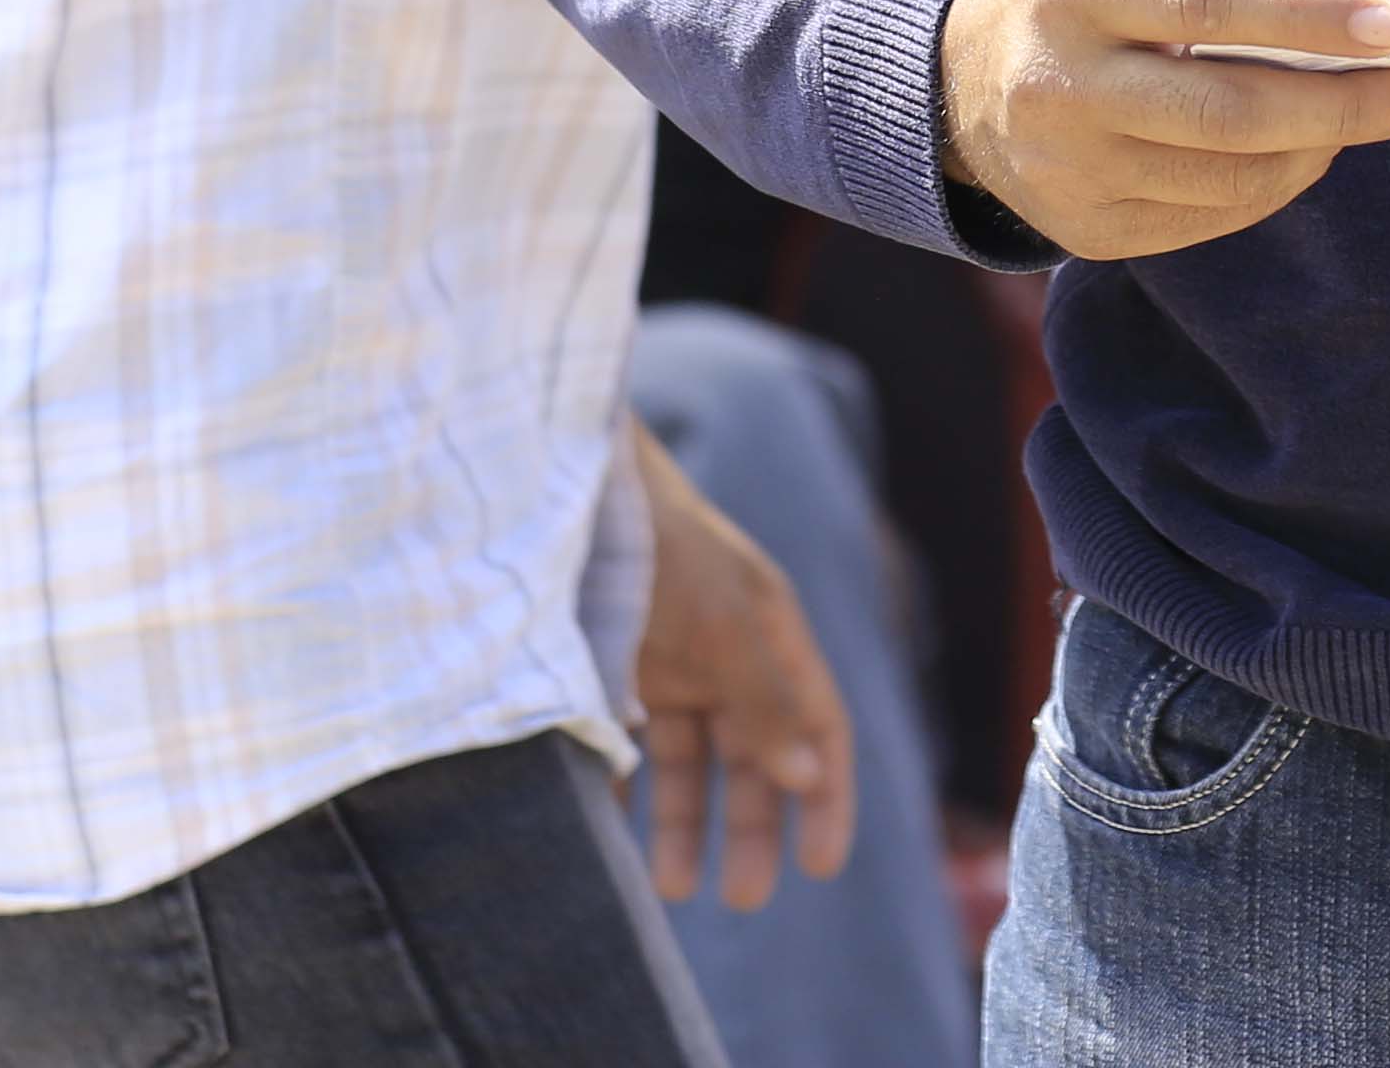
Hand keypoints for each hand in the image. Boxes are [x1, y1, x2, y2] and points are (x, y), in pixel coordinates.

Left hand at [625, 419, 856, 911]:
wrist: (563, 489)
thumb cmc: (658, 543)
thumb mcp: (720, 621)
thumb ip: (762, 697)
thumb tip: (808, 775)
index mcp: (770, 636)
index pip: (818, 726)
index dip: (826, 793)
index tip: (821, 865)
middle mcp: (725, 657)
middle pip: (754, 759)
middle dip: (752, 828)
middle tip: (745, 900)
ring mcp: (665, 666)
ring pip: (686, 765)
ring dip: (682, 825)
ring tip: (666, 889)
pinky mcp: (607, 673)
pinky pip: (623, 751)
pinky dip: (622, 793)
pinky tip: (607, 836)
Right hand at [932, 0, 1389, 259]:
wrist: (962, 71)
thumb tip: (1342, 10)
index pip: (1204, 4)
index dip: (1304, 18)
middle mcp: (1060, 86)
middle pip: (1224, 111)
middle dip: (1338, 106)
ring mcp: (1067, 170)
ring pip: (1225, 177)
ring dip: (1316, 149)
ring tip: (1359, 115)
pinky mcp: (1084, 228)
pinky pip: (1205, 218)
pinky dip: (1270, 186)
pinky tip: (1296, 150)